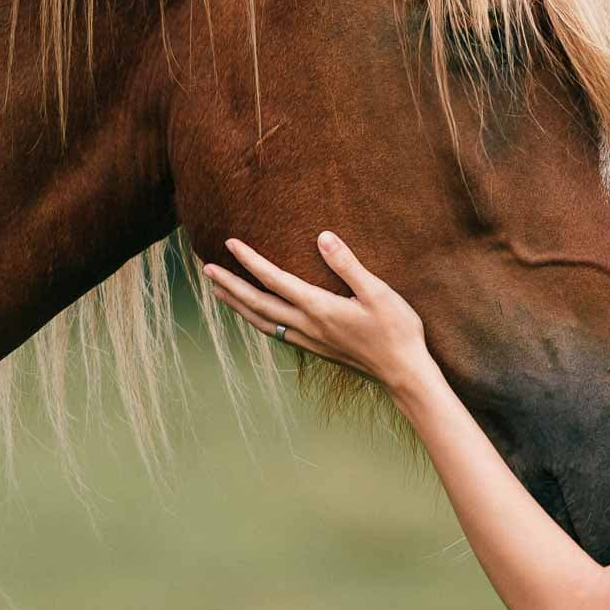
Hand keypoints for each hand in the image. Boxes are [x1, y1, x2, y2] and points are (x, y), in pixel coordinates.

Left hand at [204, 232, 431, 395]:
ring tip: (219, 292)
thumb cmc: (396, 331)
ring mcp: (309, 340)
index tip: (230, 244)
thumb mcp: (378, 292)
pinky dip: (257, 321)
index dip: (250, 261)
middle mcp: (307, 326)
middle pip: (257, 304)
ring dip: (237, 305)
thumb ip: (348, 264)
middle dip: (230, 285)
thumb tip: (322, 237)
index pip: (275, 280)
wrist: (403, 373)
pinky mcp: (316, 349)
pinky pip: (275, 333)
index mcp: (319, 308)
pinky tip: (257, 317)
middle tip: (207, 268)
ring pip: (262, 322)